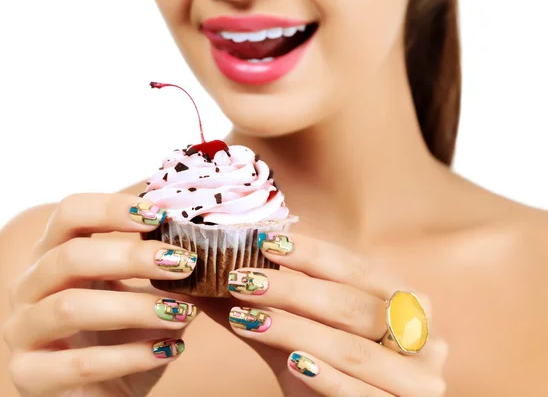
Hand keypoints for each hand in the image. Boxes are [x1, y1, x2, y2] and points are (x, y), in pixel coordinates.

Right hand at [3, 193, 197, 396]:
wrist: (102, 395)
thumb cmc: (122, 337)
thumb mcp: (141, 296)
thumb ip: (160, 272)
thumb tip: (198, 245)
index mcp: (54, 256)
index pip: (69, 214)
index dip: (110, 208)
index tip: (159, 215)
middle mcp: (28, 288)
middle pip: (69, 256)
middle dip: (131, 257)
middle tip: (183, 263)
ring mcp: (22, 332)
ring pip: (70, 308)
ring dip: (135, 307)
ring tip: (183, 312)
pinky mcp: (29, 377)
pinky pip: (80, 363)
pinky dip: (132, 356)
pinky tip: (171, 350)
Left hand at [226, 233, 447, 396]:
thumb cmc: (328, 372)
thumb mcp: (297, 336)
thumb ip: (260, 307)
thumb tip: (201, 277)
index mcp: (403, 300)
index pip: (355, 268)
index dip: (310, 254)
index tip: (264, 241)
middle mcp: (422, 334)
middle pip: (350, 305)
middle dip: (292, 291)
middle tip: (240, 280)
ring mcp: (420, 377)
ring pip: (352, 348)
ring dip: (295, 330)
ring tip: (246, 317)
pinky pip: (360, 393)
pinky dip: (325, 377)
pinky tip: (293, 362)